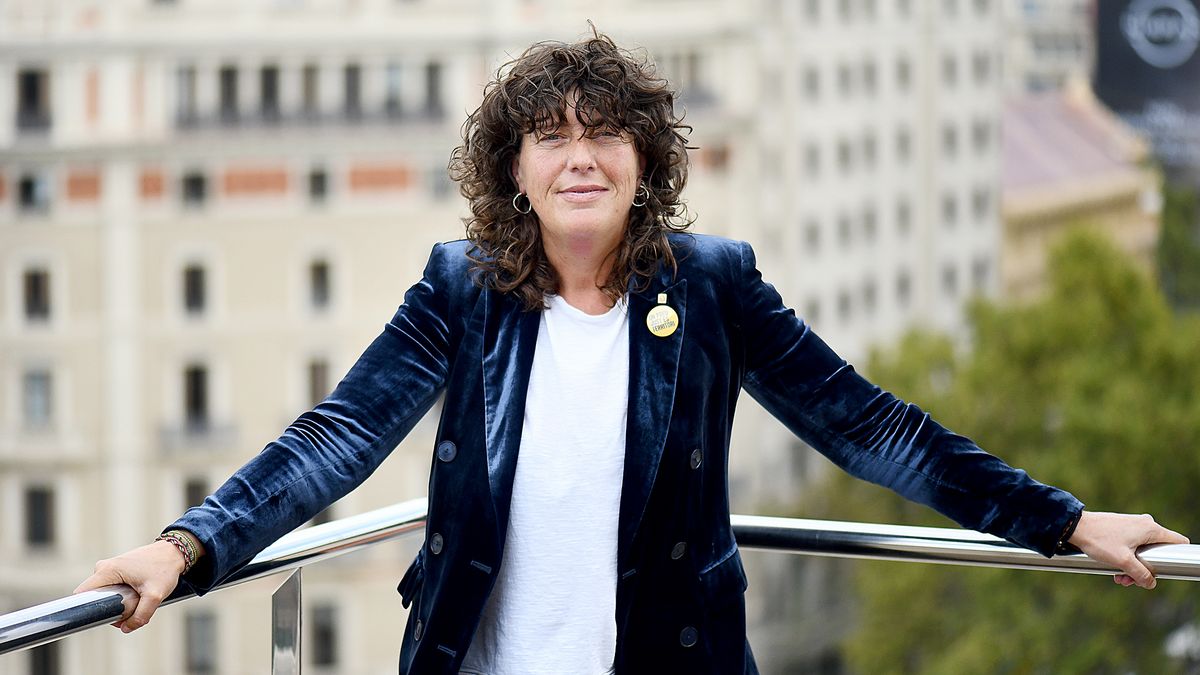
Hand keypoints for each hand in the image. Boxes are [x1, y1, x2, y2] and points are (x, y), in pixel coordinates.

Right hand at [73, 541, 186, 632]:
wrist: (175, 552)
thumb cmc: (164, 568)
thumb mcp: (155, 595)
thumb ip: (141, 615)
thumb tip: (125, 628)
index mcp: (107, 571)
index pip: (82, 594)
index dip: (87, 609)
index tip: (102, 617)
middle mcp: (104, 568)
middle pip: (95, 598)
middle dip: (110, 609)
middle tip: (131, 608)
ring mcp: (109, 569)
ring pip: (105, 595)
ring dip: (118, 603)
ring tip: (138, 598)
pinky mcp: (117, 571)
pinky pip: (112, 590)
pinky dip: (122, 596)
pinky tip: (138, 595)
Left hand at [1068, 510, 1188, 588]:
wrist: (1075, 526)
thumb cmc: (1099, 540)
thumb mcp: (1123, 561)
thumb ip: (1141, 574)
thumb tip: (1151, 583)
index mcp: (1151, 529)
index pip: (1178, 541)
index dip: (1177, 556)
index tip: (1166, 569)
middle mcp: (1145, 524)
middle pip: (1158, 551)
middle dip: (1146, 569)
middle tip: (1130, 580)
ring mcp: (1133, 525)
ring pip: (1143, 551)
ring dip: (1133, 567)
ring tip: (1118, 577)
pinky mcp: (1122, 528)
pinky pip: (1132, 546)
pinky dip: (1126, 559)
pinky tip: (1114, 569)